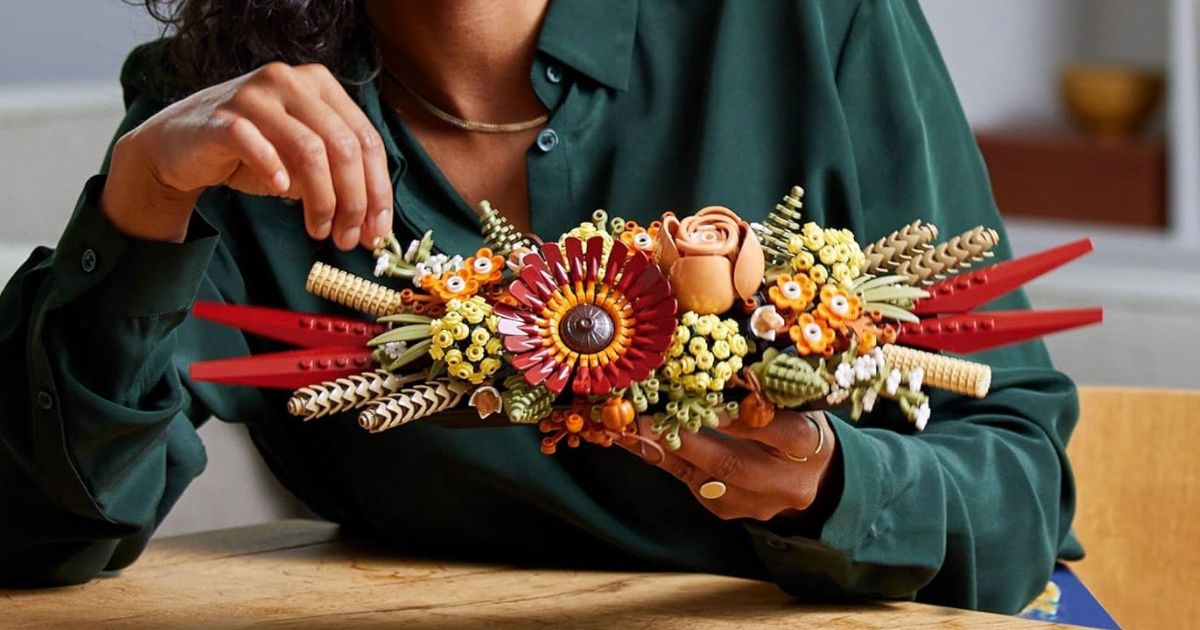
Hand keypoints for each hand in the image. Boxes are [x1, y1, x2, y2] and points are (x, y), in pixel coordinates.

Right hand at [101, 62, 392, 249]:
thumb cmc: (251, 152)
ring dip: (322, 199)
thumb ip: (338, 181)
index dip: (379, 189)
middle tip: (349, 239)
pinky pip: (254, 143)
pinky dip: (273, 171)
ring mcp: (255, 95)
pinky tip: (280, 192)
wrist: (179, 145)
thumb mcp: (303, 163)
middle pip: (343, 145)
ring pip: (309, 149)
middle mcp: (291, 81)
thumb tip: (372, 228)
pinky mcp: (220, 117)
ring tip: (319, 230)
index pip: (366, 139)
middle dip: (354, 201)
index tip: (379, 231)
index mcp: (321, 86)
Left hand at [620, 411, 837, 521]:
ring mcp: (759, 503)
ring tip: (631, 431)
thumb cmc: (797, 421)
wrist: (813, 475)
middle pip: (734, 465)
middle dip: (687, 442)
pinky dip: (667, 462)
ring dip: (665, 453)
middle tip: (647, 421)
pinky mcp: (732, 511)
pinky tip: (642, 444)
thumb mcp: (794, 403)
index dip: (739, 418)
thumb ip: (764, 392)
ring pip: (705, 481)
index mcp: (809, 444)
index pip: (776, 431)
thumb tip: (712, 368)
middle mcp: (787, 481)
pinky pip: (694, 486)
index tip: (703, 399)